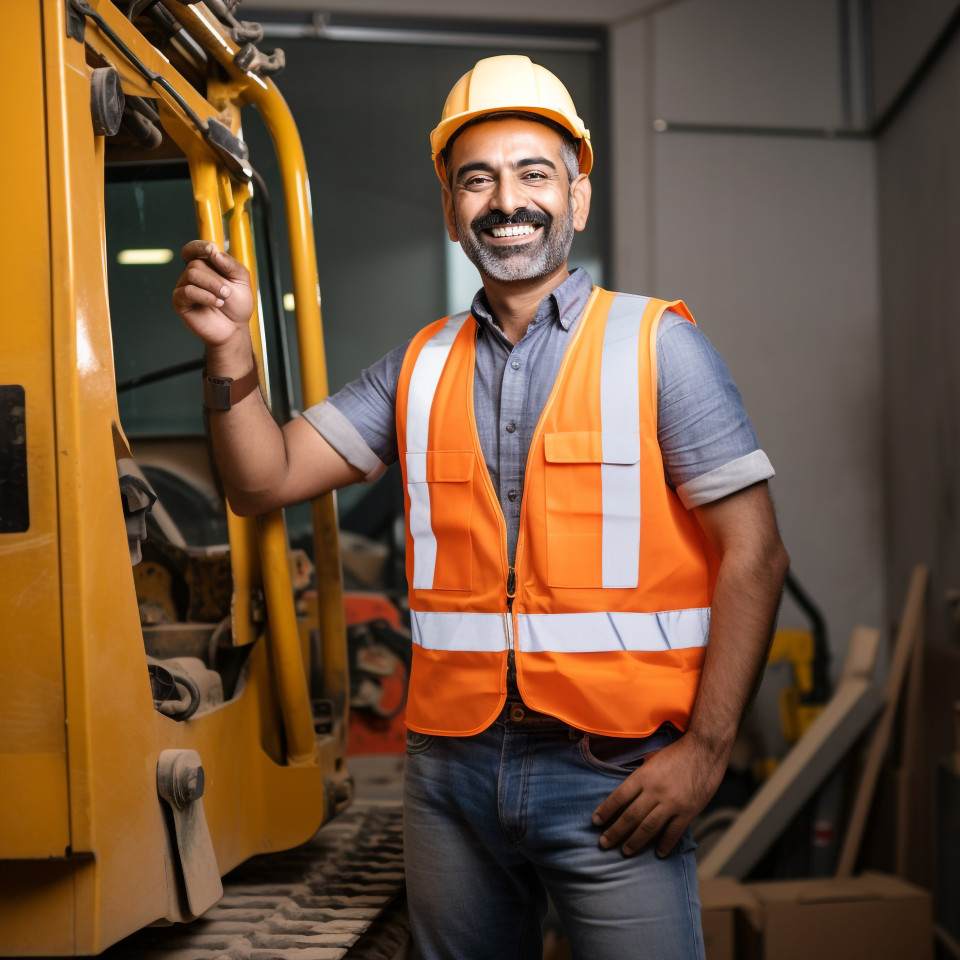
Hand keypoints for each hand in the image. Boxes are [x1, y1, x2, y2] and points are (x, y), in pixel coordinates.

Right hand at [172, 241, 253, 346]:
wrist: (234, 328)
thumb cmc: (238, 304)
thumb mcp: (241, 280)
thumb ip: (230, 264)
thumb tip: (214, 251)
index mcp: (206, 265)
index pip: (193, 249)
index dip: (199, 246)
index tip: (211, 249)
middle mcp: (192, 274)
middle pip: (196, 263)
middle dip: (215, 278)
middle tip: (228, 292)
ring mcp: (184, 287)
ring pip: (191, 274)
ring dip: (212, 285)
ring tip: (224, 298)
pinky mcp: (180, 301)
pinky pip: (188, 291)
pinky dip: (205, 296)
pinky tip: (217, 302)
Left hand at [591, 730, 727, 856]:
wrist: (705, 750)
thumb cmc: (676, 752)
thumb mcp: (651, 757)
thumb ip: (639, 774)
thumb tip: (626, 788)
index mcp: (643, 776)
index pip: (619, 797)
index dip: (606, 811)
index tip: (596, 822)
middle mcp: (655, 791)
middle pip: (631, 816)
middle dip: (615, 832)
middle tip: (604, 843)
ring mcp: (672, 803)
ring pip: (649, 828)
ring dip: (635, 842)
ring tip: (625, 851)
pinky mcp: (689, 811)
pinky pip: (674, 832)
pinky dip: (665, 844)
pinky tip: (658, 853)